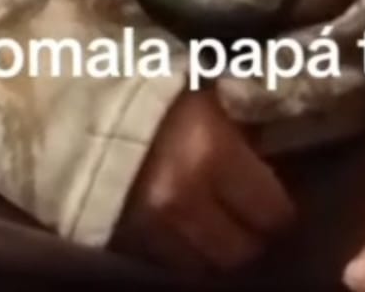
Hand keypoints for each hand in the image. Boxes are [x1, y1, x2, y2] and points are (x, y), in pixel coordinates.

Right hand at [114, 88, 295, 276]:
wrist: (85, 108)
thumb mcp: (211, 103)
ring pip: (206, 267)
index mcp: (210, 152)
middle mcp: (183, 199)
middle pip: (239, 250)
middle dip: (250, 236)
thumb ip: (244, 137)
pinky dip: (184, 253)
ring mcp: (152, 228)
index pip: (270, 212)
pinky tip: (187, 229)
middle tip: (251, 219)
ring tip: (218, 226)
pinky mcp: (127, 243)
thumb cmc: (157, 98)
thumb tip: (274, 166)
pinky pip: (172, 265)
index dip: (279, 210)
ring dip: (216, 249)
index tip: (279, 204)